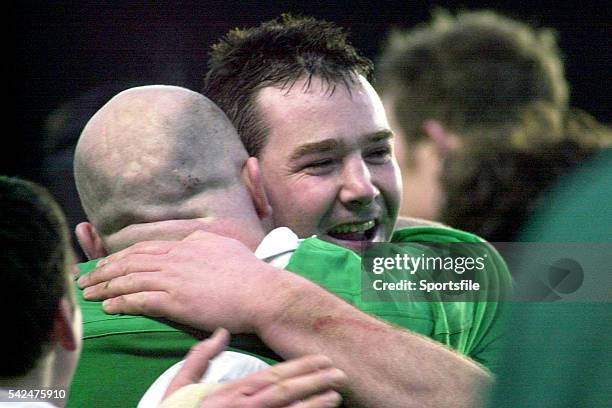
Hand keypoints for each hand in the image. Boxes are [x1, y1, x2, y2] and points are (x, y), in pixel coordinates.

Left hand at [77, 230, 285, 332]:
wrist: (261, 292)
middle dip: (103, 269)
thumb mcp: (226, 246)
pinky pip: (139, 299)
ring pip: (130, 278)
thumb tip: (194, 241)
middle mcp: (177, 257)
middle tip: (86, 278)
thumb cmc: (250, 273)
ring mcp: (175, 278)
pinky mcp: (176, 300)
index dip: (121, 255)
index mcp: (188, 244)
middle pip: (131, 261)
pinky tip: (108, 307)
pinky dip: (120, 302)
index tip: (107, 263)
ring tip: (88, 293)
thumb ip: (205, 243)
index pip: (146, 248)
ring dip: (105, 286)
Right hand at [163, 328, 345, 407]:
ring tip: (337, 396)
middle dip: (315, 382)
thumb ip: (199, 359)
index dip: (299, 368)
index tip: (321, 360)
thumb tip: (220, 332)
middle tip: (340, 374)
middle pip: (287, 394)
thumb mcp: (179, 387)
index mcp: (230, 393)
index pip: (272, 377)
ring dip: (315, 406)